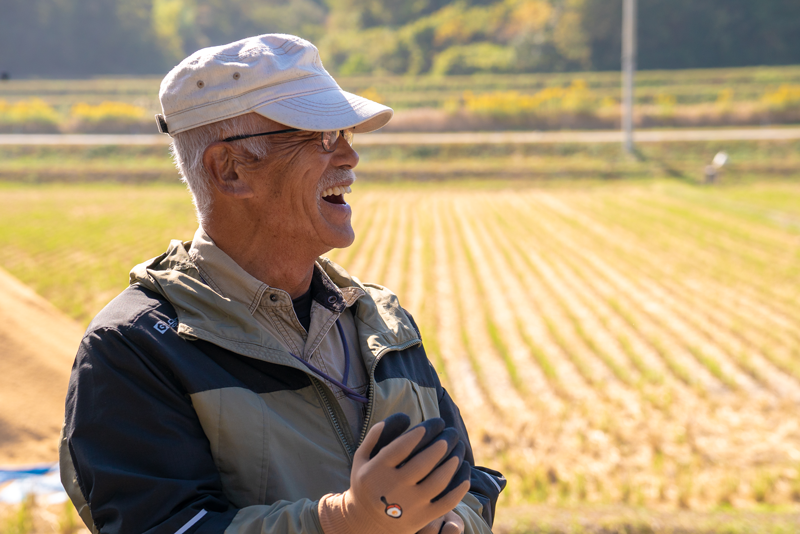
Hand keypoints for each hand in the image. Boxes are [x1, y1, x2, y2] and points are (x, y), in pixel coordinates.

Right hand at [318, 418, 469, 533]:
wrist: (365, 524)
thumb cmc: (367, 484)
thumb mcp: (362, 458)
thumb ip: (377, 434)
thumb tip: (404, 416)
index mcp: (376, 471)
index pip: (403, 446)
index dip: (423, 431)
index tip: (436, 422)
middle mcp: (393, 488)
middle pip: (424, 461)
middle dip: (443, 442)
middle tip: (452, 432)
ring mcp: (409, 505)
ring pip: (439, 480)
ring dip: (453, 461)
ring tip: (459, 448)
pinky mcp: (422, 518)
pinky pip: (447, 501)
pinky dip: (460, 486)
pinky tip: (465, 470)